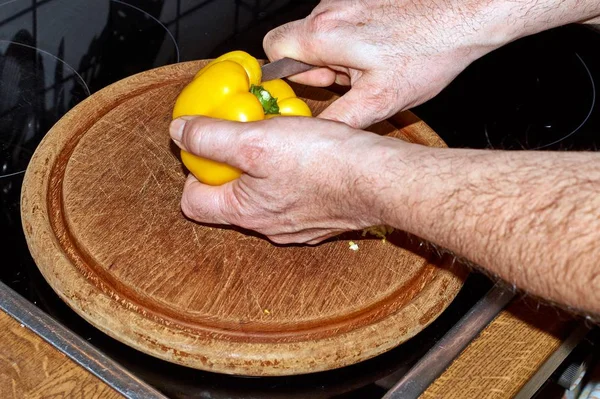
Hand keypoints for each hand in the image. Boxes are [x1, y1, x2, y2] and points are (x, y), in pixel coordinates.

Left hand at [169, 116, 404, 243]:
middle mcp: (268, 226)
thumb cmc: (326, 163)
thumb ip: (211, 137)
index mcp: (244, 212)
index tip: (209, 144)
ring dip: (262, 169)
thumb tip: (179, 132)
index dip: (193, 169)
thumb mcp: (256, 140)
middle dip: (230, 165)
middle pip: (228, 197)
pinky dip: (291, 176)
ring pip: (262, 196)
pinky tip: (307, 157)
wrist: (382, 180)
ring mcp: (296, 226)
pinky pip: (292, 196)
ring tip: (278, 141)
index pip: (192, 201)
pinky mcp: (320, 218)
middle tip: (246, 135)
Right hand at [263, 0, 508, 128]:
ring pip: (323, 34)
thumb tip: (313, 136)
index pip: (274, 50)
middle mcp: (330, 9)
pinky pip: (344, 22)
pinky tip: (383, 50)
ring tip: (373, 65)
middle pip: (298, 43)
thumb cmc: (430, 51)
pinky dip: (355, 40)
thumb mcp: (380, 100)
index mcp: (324, 33)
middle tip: (351, 79)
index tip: (319, 85)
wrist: (467, 16)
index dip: (291, 74)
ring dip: (339, 54)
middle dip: (319, 66)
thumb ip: (337, 119)